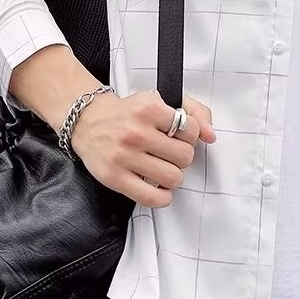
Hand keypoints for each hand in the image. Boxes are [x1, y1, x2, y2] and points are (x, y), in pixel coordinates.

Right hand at [70, 89, 215, 207]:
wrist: (88, 120)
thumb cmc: (128, 112)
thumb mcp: (160, 101)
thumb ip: (194, 112)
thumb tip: (211, 135)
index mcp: (149, 108)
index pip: (191, 130)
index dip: (190, 136)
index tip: (179, 136)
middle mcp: (136, 131)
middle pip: (185, 156)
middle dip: (182, 156)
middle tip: (170, 153)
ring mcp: (124, 155)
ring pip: (173, 178)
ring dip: (173, 176)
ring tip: (162, 168)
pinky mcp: (114, 177)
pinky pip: (152, 197)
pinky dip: (162, 196)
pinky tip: (158, 186)